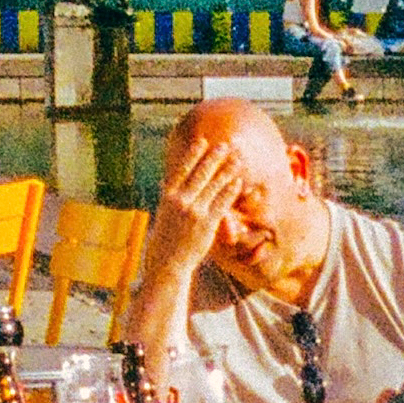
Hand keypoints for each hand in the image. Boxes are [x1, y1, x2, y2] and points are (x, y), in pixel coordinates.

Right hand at [158, 97, 260, 241]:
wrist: (168, 261)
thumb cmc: (167, 235)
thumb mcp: (165, 211)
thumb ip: (175, 195)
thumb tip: (179, 177)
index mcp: (168, 195)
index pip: (182, 169)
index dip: (193, 154)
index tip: (202, 141)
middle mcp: (181, 201)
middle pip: (200, 173)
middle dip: (214, 157)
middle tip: (226, 145)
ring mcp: (194, 212)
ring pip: (214, 186)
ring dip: (227, 170)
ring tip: (237, 159)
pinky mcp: (206, 224)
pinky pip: (222, 203)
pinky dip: (230, 191)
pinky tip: (238, 182)